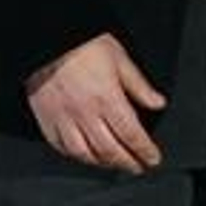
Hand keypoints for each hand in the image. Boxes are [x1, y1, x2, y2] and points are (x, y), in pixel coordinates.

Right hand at [25, 33, 165, 173]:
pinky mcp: (47, 120)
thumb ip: (139, 85)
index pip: (131, 134)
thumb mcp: (120, 58)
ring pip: (86, 153)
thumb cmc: (83, 44)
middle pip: (110, 149)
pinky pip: (62, 147)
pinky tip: (86, 155)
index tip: (152, 157)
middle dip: (127, 162)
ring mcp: (64, 119)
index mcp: (107, 98)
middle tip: (137, 166)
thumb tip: (157, 102)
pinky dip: (76, 156)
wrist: (48, 40)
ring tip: (115, 164)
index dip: (144, 150)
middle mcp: (85, 113)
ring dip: (103, 163)